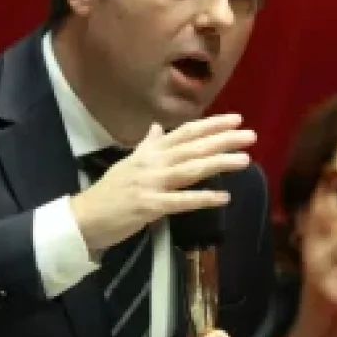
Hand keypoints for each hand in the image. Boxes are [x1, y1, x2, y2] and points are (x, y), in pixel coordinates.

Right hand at [70, 113, 255, 256]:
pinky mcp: (149, 206)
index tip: (236, 119)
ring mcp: (151, 183)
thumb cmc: (111, 191)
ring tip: (244, 160)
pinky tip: (224, 198)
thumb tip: (158, 127)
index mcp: (150, 151)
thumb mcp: (129, 162)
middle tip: (250, 135)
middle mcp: (152, 162)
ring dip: (218, 163)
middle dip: (223, 140)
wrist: (85, 217)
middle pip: (193, 147)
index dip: (211, 125)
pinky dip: (203, 199)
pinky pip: (181, 201)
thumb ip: (148, 145)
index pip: (186, 133)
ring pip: (190, 169)